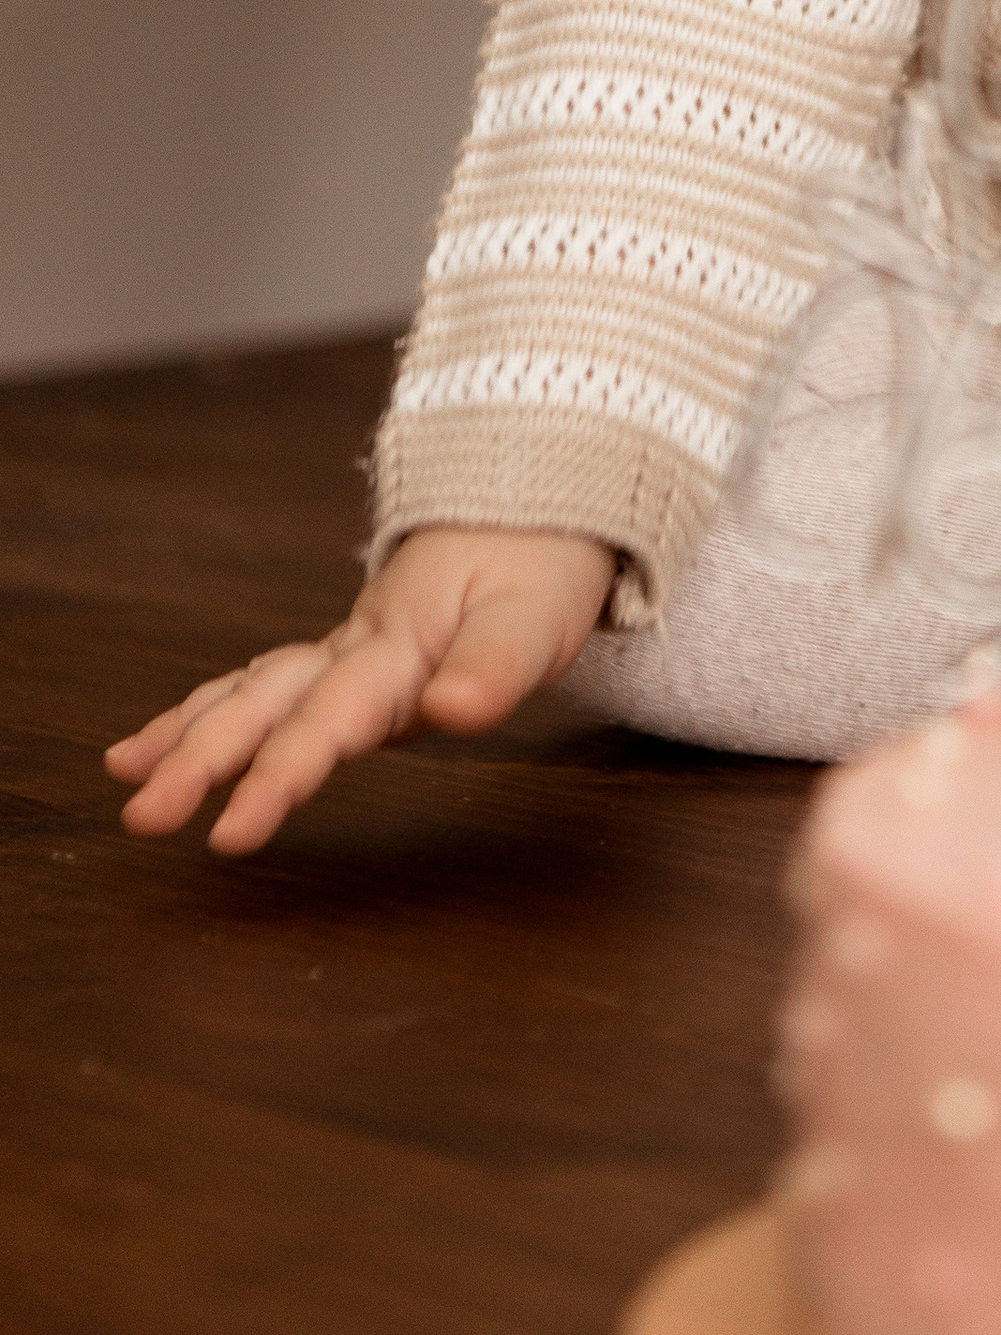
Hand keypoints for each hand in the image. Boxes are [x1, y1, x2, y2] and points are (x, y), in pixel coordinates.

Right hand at [106, 525, 616, 855]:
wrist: (540, 499)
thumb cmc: (540, 566)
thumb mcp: (538, 617)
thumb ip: (496, 667)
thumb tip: (452, 711)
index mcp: (396, 645)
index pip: (327, 721)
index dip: (278, 777)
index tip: (226, 835)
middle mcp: (357, 647)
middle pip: (264, 704)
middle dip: (199, 760)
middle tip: (140, 818)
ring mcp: (346, 650)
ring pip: (251, 689)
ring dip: (189, 734)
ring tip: (124, 776)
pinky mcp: (350, 656)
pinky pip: (265, 683)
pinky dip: (212, 709)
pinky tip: (163, 741)